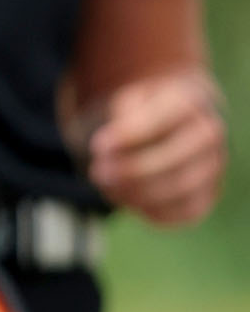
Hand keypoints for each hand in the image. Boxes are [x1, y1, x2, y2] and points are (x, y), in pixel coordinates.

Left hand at [78, 71, 227, 226]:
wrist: (179, 123)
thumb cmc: (147, 109)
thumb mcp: (132, 99)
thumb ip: (125, 118)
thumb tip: (113, 153)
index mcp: (189, 103)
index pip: (161, 123)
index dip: (128, 137)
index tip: (98, 146)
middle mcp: (208, 136)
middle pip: (173, 161)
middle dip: (131, 170)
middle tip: (98, 171)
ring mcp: (213, 168)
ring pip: (180, 189)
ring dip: (137, 192)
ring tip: (106, 185)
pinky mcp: (207, 196)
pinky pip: (183, 212)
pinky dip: (150, 210)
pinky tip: (125, 198)